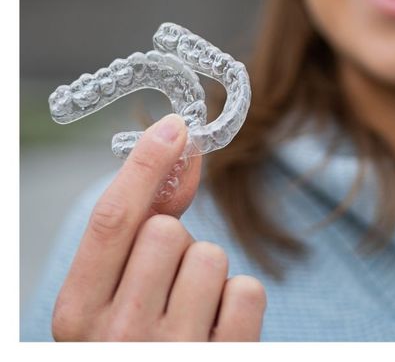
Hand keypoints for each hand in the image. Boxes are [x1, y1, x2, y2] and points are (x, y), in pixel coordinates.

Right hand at [51, 114, 266, 340]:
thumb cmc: (135, 336)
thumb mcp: (113, 291)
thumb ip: (141, 219)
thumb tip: (179, 140)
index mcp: (76, 314)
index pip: (112, 220)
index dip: (145, 165)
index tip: (175, 126)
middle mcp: (118, 337)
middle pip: (166, 231)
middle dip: (176, 243)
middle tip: (167, 284)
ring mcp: (172, 353)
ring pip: (211, 256)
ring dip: (208, 274)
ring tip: (190, 311)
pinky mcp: (224, 360)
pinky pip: (247, 291)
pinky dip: (238, 302)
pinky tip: (217, 329)